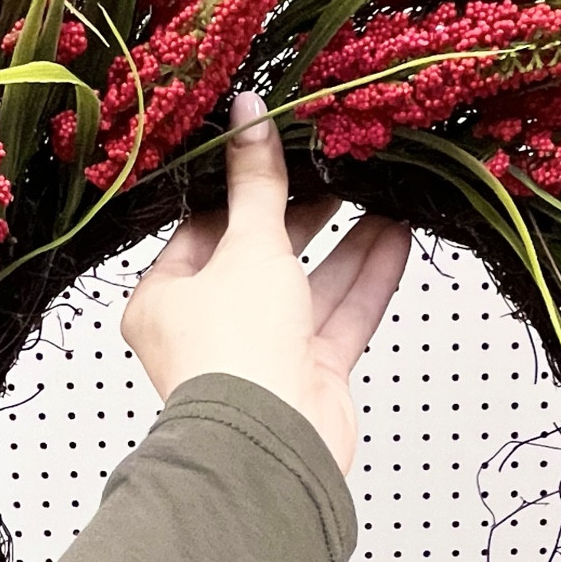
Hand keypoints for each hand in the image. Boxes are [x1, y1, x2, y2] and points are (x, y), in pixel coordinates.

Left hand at [122, 93, 411, 471]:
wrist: (271, 446)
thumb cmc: (234, 350)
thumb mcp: (248, 245)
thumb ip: (258, 182)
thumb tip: (248, 115)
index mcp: (165, 299)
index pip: (203, 229)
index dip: (241, 189)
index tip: (276, 150)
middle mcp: (209, 327)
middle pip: (260, 256)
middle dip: (304, 215)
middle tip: (338, 169)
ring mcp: (262, 353)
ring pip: (307, 287)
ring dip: (346, 244)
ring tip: (382, 195)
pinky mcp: (308, 376)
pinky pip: (339, 317)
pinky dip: (366, 280)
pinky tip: (395, 237)